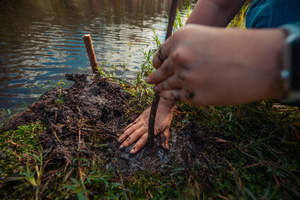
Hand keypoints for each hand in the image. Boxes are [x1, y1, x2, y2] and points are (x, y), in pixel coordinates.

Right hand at [118, 98, 174, 153]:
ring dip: (125, 135)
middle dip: (127, 142)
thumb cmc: (166, 116)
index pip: (142, 141)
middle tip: (121, 147)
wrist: (163, 104)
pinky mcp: (140, 116)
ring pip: (131, 129)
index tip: (131, 151)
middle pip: (134, 135)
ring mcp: (141, 121)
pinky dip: (128, 127)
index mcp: (151, 130)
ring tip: (119, 140)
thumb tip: (166, 148)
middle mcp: (145, 126)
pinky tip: (124, 130)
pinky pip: (132, 123)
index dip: (136, 146)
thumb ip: (165, 139)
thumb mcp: (167, 128)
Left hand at [147, 25, 285, 105]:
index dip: (158, 61)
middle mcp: (179, 57)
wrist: (262, 61)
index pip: (161, 53)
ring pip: (167, 86)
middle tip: (149, 81)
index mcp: (180, 38)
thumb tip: (175, 63)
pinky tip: (169, 97)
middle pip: (161, 71)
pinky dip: (173, 97)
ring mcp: (186, 78)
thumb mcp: (207, 38)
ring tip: (156, 90)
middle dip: (155, 77)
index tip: (156, 66)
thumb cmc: (238, 46)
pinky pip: (179, 97)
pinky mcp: (195, 97)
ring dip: (161, 88)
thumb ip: (188, 49)